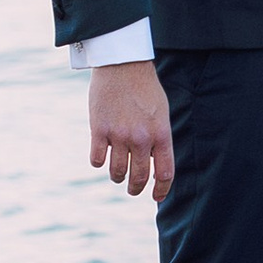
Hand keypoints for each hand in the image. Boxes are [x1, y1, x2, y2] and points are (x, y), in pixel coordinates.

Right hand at [88, 62, 173, 201]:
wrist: (123, 65)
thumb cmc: (145, 89)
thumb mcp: (161, 113)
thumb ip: (158, 139)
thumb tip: (154, 165)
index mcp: (160, 134)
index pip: (165, 172)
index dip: (161, 189)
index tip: (156, 197)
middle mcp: (141, 138)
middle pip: (138, 178)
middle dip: (136, 188)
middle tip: (133, 189)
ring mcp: (119, 135)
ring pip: (116, 173)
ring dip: (117, 176)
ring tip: (118, 172)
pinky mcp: (98, 130)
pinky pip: (97, 160)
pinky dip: (99, 161)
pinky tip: (102, 155)